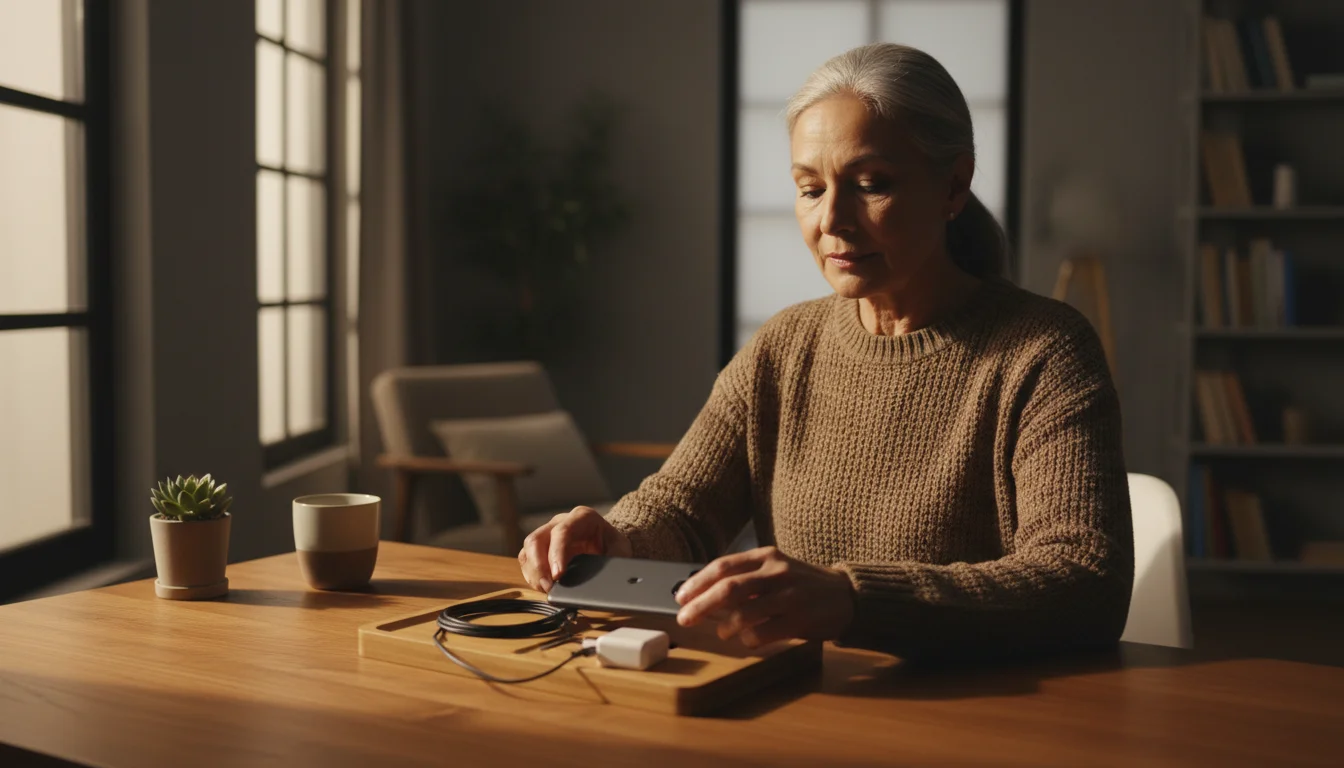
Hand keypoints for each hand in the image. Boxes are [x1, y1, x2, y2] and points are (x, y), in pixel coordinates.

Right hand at [518, 506, 631, 592]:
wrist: (610, 544)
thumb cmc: (614, 546)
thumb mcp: (619, 551)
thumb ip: (611, 563)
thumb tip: (603, 582)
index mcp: (582, 517)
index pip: (562, 532)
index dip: (556, 554)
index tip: (558, 575)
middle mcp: (561, 521)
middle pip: (537, 539)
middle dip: (539, 566)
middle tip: (549, 587)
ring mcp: (548, 532)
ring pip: (528, 549)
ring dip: (533, 572)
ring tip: (546, 589)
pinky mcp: (541, 547)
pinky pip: (527, 559)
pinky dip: (532, 575)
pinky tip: (543, 586)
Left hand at [673, 546, 855, 647]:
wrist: (847, 595)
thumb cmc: (802, 584)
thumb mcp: (775, 569)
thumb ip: (746, 577)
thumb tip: (705, 593)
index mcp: (767, 556)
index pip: (723, 566)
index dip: (697, 582)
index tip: (680, 596)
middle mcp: (776, 572)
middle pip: (728, 588)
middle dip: (700, 605)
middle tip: (684, 618)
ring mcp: (789, 596)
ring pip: (743, 613)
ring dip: (724, 626)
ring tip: (721, 632)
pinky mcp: (799, 620)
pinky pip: (762, 633)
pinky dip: (747, 639)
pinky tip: (747, 639)